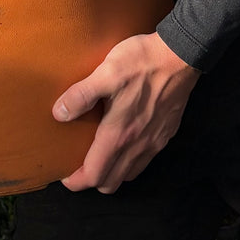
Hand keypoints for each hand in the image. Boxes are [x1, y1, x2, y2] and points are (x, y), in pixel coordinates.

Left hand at [53, 31, 199, 193]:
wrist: (179, 56)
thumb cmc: (141, 62)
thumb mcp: (105, 72)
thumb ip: (81, 95)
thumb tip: (59, 114)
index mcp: (118, 133)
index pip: (94, 175)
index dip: (76, 181)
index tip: (65, 175)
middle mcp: (137, 145)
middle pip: (110, 183)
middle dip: (92, 180)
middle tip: (79, 165)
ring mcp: (154, 142)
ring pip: (129, 175)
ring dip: (112, 173)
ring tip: (100, 156)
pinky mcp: (165, 134)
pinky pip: (144, 161)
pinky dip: (130, 162)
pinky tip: (125, 142)